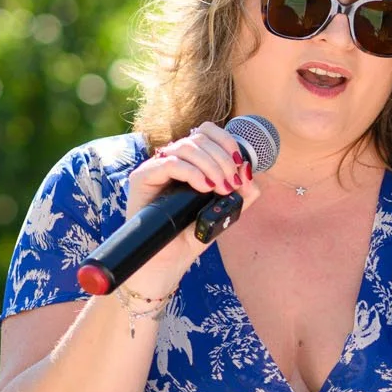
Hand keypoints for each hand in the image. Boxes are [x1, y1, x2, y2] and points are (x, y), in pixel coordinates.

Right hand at [120, 121, 260, 295]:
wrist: (169, 260)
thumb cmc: (193, 234)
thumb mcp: (225, 211)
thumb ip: (243, 193)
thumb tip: (250, 172)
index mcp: (191, 161)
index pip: (206, 132)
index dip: (226, 140)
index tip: (240, 162)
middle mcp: (172, 159)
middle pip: (199, 138)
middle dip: (223, 159)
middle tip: (232, 183)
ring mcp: (156, 167)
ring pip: (185, 146)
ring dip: (211, 165)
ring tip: (220, 188)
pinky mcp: (142, 178)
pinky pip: (168, 163)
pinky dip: (191, 172)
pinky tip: (204, 188)